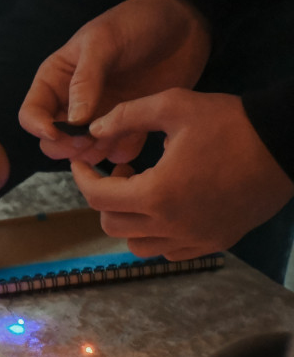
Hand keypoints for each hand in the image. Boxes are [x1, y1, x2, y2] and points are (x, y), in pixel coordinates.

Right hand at [19, 0, 210, 164]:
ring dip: (94, 153)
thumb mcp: (104, 42)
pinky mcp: (127, 126)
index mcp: (56, 80)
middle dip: (67, 146)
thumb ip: (85, 80)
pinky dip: (122, 152)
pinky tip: (136, 136)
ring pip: (81, 153)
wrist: (183, 24)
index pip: (31, 114)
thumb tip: (73, 122)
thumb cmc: (137, 23)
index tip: (58, 132)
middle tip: (89, 139)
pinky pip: (116, 152)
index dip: (38, 128)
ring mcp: (99, 117)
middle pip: (52, 142)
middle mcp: (72, 103)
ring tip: (114, 136)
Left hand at [74, 88, 293, 259]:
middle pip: (112, 224)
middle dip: (106, 197)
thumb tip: (92, 130)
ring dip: (129, 220)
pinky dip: (156, 234)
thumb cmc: (231, 122)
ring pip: (137, 244)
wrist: (286, 143)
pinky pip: (168, 252)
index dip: (82, 178)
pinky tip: (167, 207)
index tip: (82, 163)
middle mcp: (171, 226)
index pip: (97, 197)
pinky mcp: (213, 243)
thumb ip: (127, 115)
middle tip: (122, 172)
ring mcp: (193, 239)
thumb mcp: (175, 105)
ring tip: (144, 190)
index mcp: (156, 194)